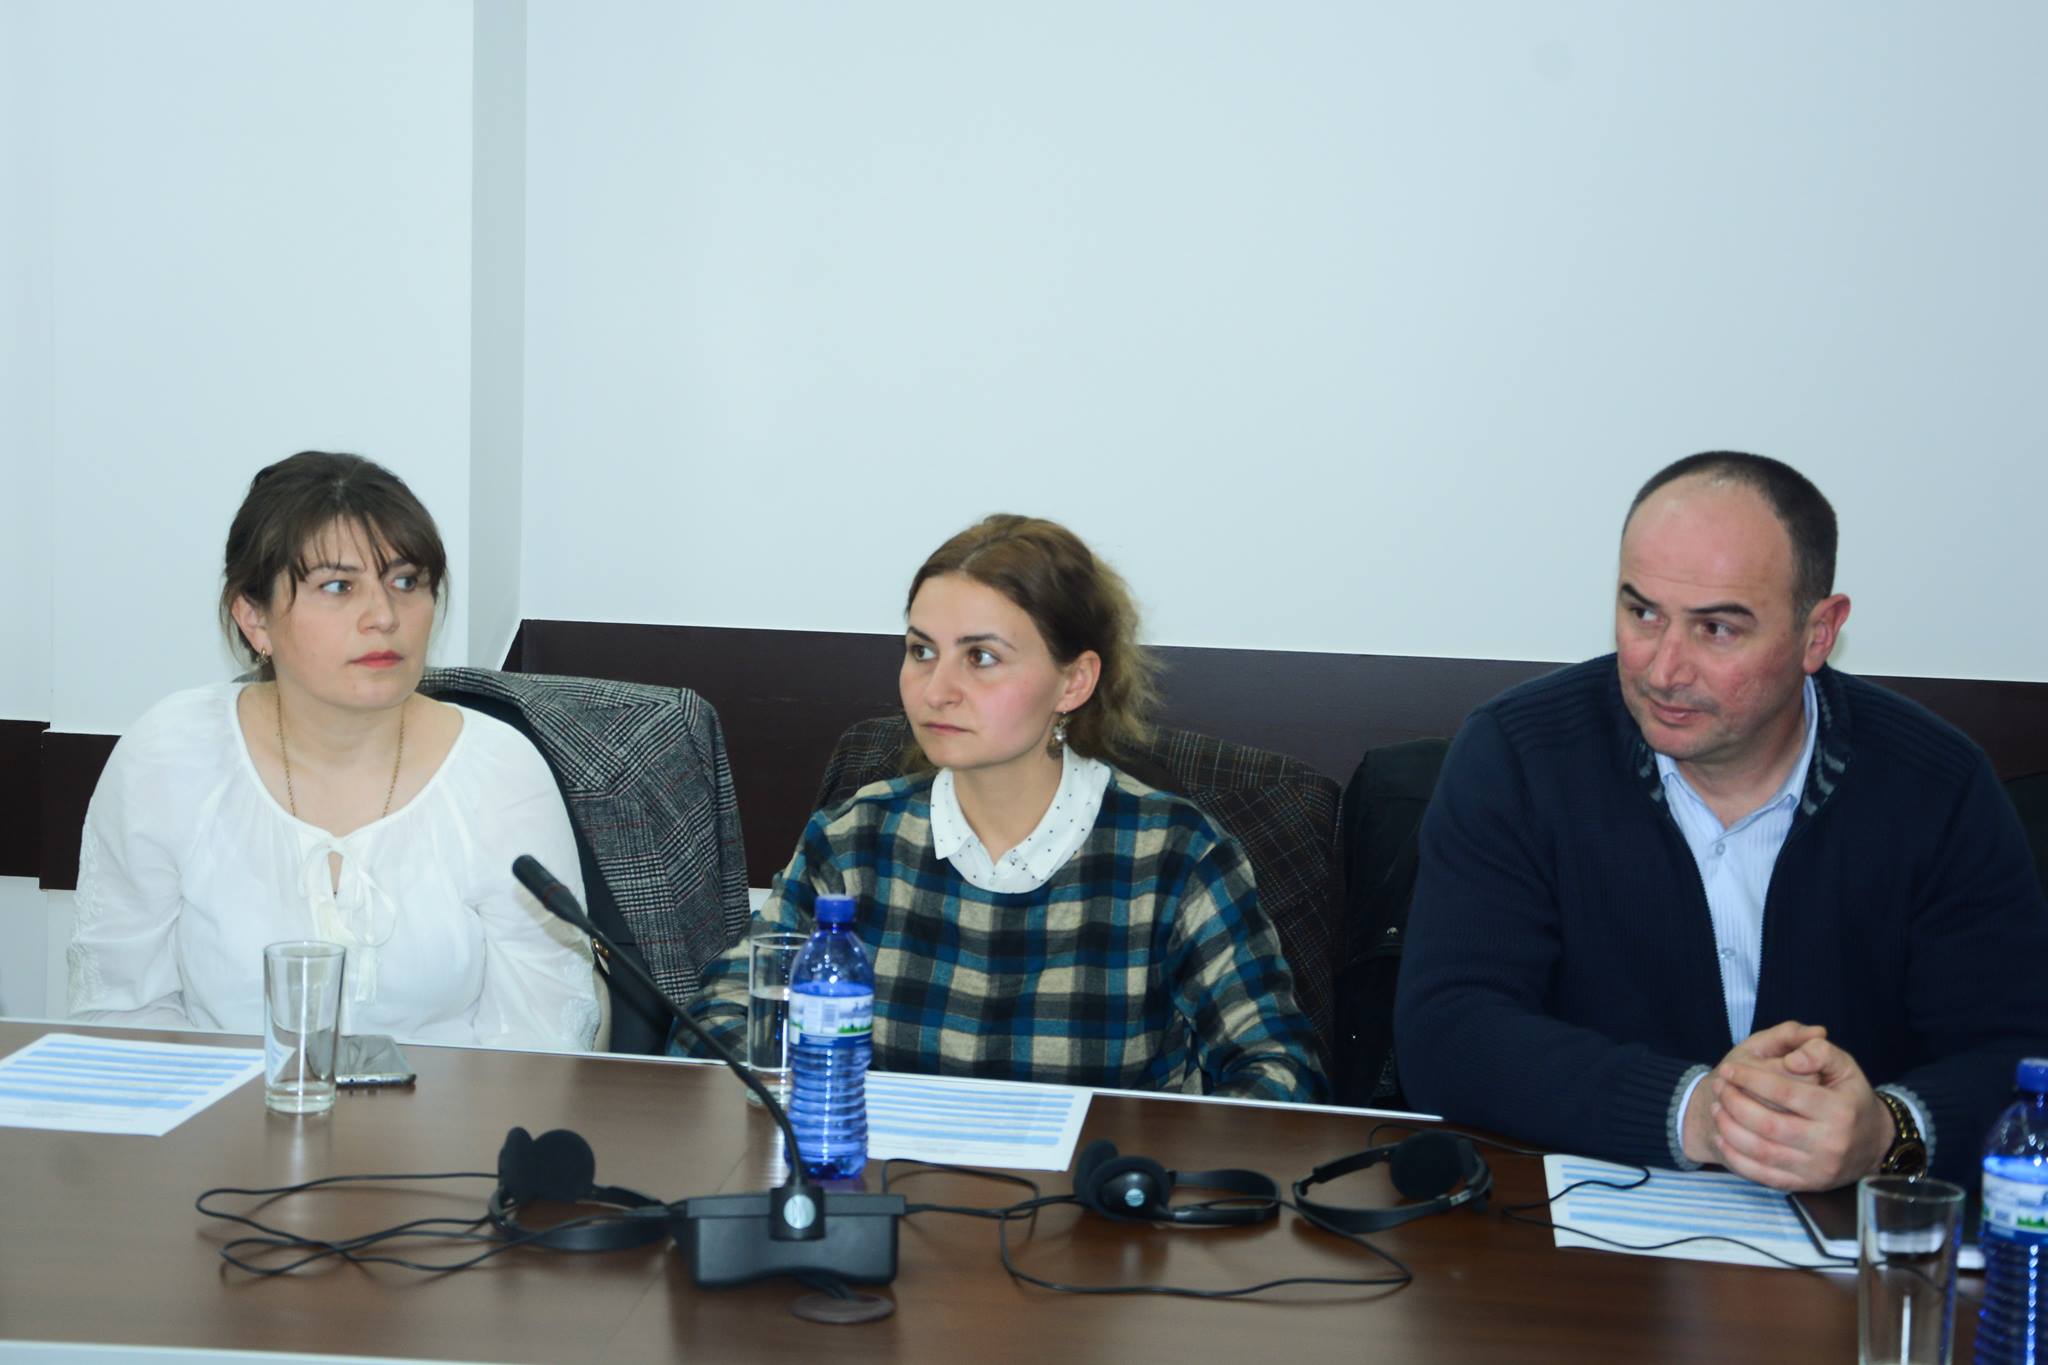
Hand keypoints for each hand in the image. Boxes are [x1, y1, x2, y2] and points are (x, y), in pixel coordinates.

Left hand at [1709, 1034, 1893, 1191]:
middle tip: (1718, 1086)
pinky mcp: (1805, 1185)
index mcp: (1839, 1110)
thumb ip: (1820, 1052)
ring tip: (1716, 1108)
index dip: (1751, 1079)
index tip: (1728, 1068)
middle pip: (1768, 1125)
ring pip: (1762, 1152)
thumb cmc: (1851, 1098)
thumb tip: (1792, 1058)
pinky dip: (1736, 1158)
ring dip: (1730, 1129)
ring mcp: (1816, 1168)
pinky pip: (1763, 1175)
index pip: (1786, 1092)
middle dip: (1734, 1103)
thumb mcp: (1845, 1067)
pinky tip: (1722, 1137)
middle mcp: (1829, 1143)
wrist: (1873, 1144)